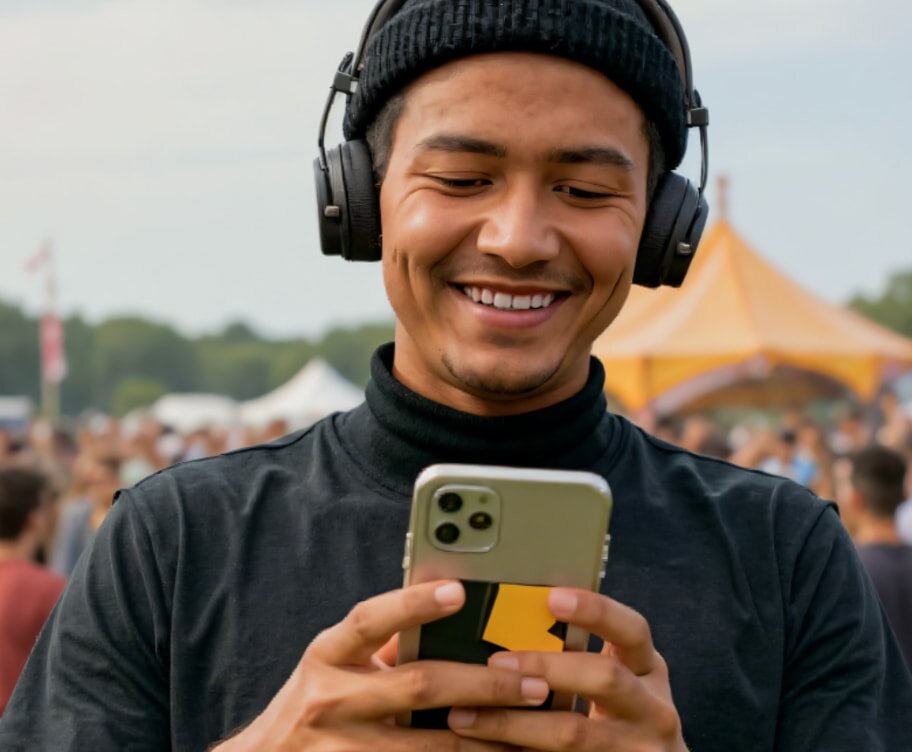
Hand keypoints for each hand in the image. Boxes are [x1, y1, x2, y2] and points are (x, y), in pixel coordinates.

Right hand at [214, 580, 550, 751]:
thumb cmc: (313, 702)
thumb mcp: (334, 663)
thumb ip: (381, 641)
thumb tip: (446, 611)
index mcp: (328, 654)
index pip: (370, 619)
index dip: (413, 603)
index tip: (458, 590)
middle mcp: (331, 700)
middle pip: (417, 686)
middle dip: (484, 684)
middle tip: (535, 683)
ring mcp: (344, 750)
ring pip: (430, 746)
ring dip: (488, 737)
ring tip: (533, 728)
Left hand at [446, 588, 686, 750]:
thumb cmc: (621, 716)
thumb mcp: (620, 680)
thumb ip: (584, 655)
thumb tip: (511, 616)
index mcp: (649, 670)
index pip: (632, 630)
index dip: (595, 611)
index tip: (552, 597)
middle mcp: (653, 710)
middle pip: (604, 678)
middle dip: (545, 666)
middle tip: (495, 663)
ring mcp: (637, 751)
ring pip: (573, 733)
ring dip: (513, 724)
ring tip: (464, 717)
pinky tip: (480, 748)